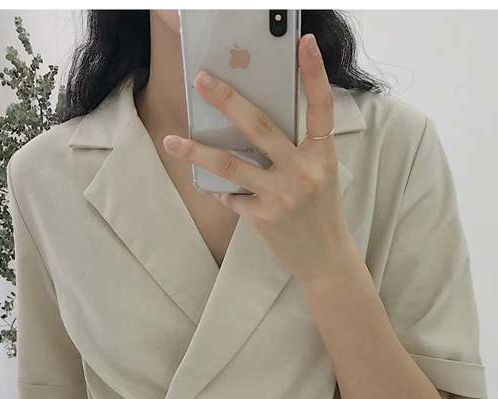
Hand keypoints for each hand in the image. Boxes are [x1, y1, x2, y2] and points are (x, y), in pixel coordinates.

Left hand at [163, 33, 359, 286]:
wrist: (325, 258)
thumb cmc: (320, 211)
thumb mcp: (320, 174)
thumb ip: (297, 149)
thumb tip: (251, 125)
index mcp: (322, 155)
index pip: (320, 107)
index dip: (314, 74)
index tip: (303, 42)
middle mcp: (304, 172)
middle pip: (260, 126)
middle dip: (228, 99)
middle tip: (202, 79)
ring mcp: (282, 195)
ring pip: (232, 164)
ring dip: (197, 151)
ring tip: (172, 140)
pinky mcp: (264, 217)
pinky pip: (231, 196)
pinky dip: (221, 190)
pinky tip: (214, 188)